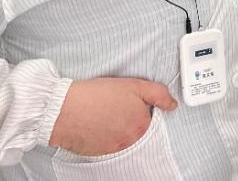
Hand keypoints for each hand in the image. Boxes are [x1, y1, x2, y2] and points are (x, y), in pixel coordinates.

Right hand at [49, 77, 176, 155]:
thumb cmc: (97, 95)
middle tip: (112, 102)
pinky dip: (102, 131)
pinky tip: (94, 120)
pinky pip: (106, 140)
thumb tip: (173, 105)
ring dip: (114, 122)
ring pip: (120, 133)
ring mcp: (114, 147)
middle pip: (135, 124)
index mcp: (142, 124)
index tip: (125, 97)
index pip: (148, 114)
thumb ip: (159, 94)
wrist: (64, 109)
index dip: (137, 102)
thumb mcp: (135, 85)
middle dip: (126, 113)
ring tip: (101, 110)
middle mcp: (130, 140)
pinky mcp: (98, 152)